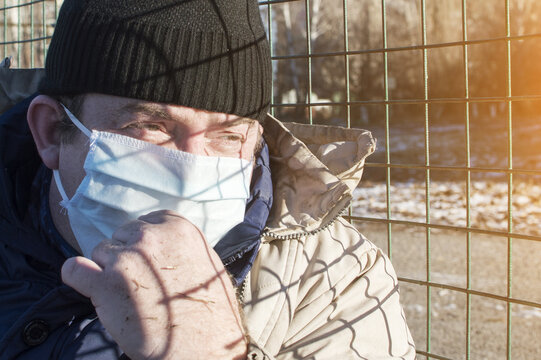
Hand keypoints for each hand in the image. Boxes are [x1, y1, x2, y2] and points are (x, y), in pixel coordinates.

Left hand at [61, 210, 246, 359]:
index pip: (148, 220)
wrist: (202, 346)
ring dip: (109, 270)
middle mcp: (150, 237)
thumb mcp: (206, 261)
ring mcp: (126, 259)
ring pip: (100, 251)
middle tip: (141, 282)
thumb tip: (161, 243)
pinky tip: (89, 286)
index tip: (151, 261)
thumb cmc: (210, 310)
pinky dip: (77, 276)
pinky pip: (73, 269)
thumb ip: (180, 245)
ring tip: (127, 295)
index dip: (146, 243)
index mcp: (178, 228)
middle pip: (122, 234)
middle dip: (128, 255)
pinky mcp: (104, 285)